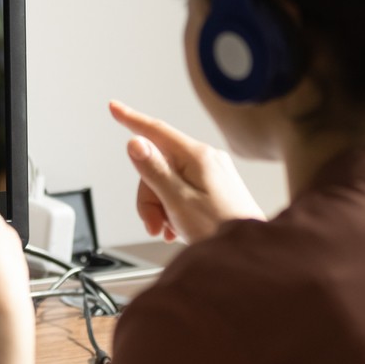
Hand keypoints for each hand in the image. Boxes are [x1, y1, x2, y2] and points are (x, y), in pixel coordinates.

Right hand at [109, 100, 264, 243]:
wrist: (249, 256)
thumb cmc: (221, 230)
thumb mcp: (179, 201)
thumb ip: (155, 171)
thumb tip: (136, 143)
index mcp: (198, 157)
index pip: (157, 131)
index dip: (131, 119)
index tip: (114, 107)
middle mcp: (206, 159)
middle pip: (158, 166)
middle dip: (149, 196)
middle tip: (155, 223)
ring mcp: (212, 173)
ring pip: (167, 181)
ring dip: (160, 207)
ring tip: (170, 230)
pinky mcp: (215, 188)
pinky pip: (181, 191)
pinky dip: (173, 209)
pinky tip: (178, 228)